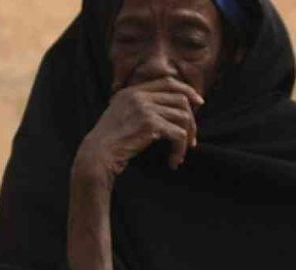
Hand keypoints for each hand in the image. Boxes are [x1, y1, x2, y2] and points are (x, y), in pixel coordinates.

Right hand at [73, 77, 204, 183]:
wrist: (96, 156)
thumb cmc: (108, 142)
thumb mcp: (119, 115)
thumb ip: (138, 107)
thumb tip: (167, 110)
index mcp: (132, 92)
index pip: (168, 82)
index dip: (187, 90)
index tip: (199, 102)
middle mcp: (139, 96)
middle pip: (180, 99)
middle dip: (191, 119)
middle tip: (192, 138)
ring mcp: (144, 109)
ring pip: (183, 117)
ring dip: (187, 137)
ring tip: (183, 152)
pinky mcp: (150, 125)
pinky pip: (178, 134)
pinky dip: (180, 149)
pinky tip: (174, 161)